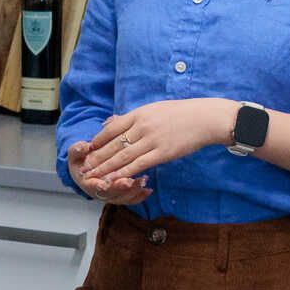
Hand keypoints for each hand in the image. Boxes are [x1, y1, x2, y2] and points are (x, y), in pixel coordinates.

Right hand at [67, 138, 152, 205]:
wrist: (87, 166)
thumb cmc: (82, 159)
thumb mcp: (76, 152)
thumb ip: (77, 149)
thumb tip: (84, 146)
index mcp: (86, 181)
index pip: (93, 186)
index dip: (98, 185)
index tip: (104, 184)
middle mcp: (98, 192)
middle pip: (110, 193)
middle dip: (121, 188)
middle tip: (130, 182)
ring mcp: (110, 195)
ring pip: (123, 198)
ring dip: (133, 191)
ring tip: (143, 181)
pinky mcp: (120, 195)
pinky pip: (131, 199)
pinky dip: (140, 196)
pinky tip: (148, 189)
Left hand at [72, 99, 235, 191]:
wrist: (205, 118)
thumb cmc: (181, 114)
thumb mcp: (154, 109)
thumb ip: (133, 118)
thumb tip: (111, 122)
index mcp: (139, 114)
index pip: (111, 128)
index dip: (97, 140)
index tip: (86, 149)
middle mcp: (142, 126)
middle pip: (113, 144)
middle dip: (97, 157)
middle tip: (83, 167)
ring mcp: (152, 140)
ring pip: (123, 156)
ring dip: (106, 168)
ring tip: (94, 176)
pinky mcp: (163, 153)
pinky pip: (139, 165)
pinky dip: (125, 173)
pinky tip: (115, 180)